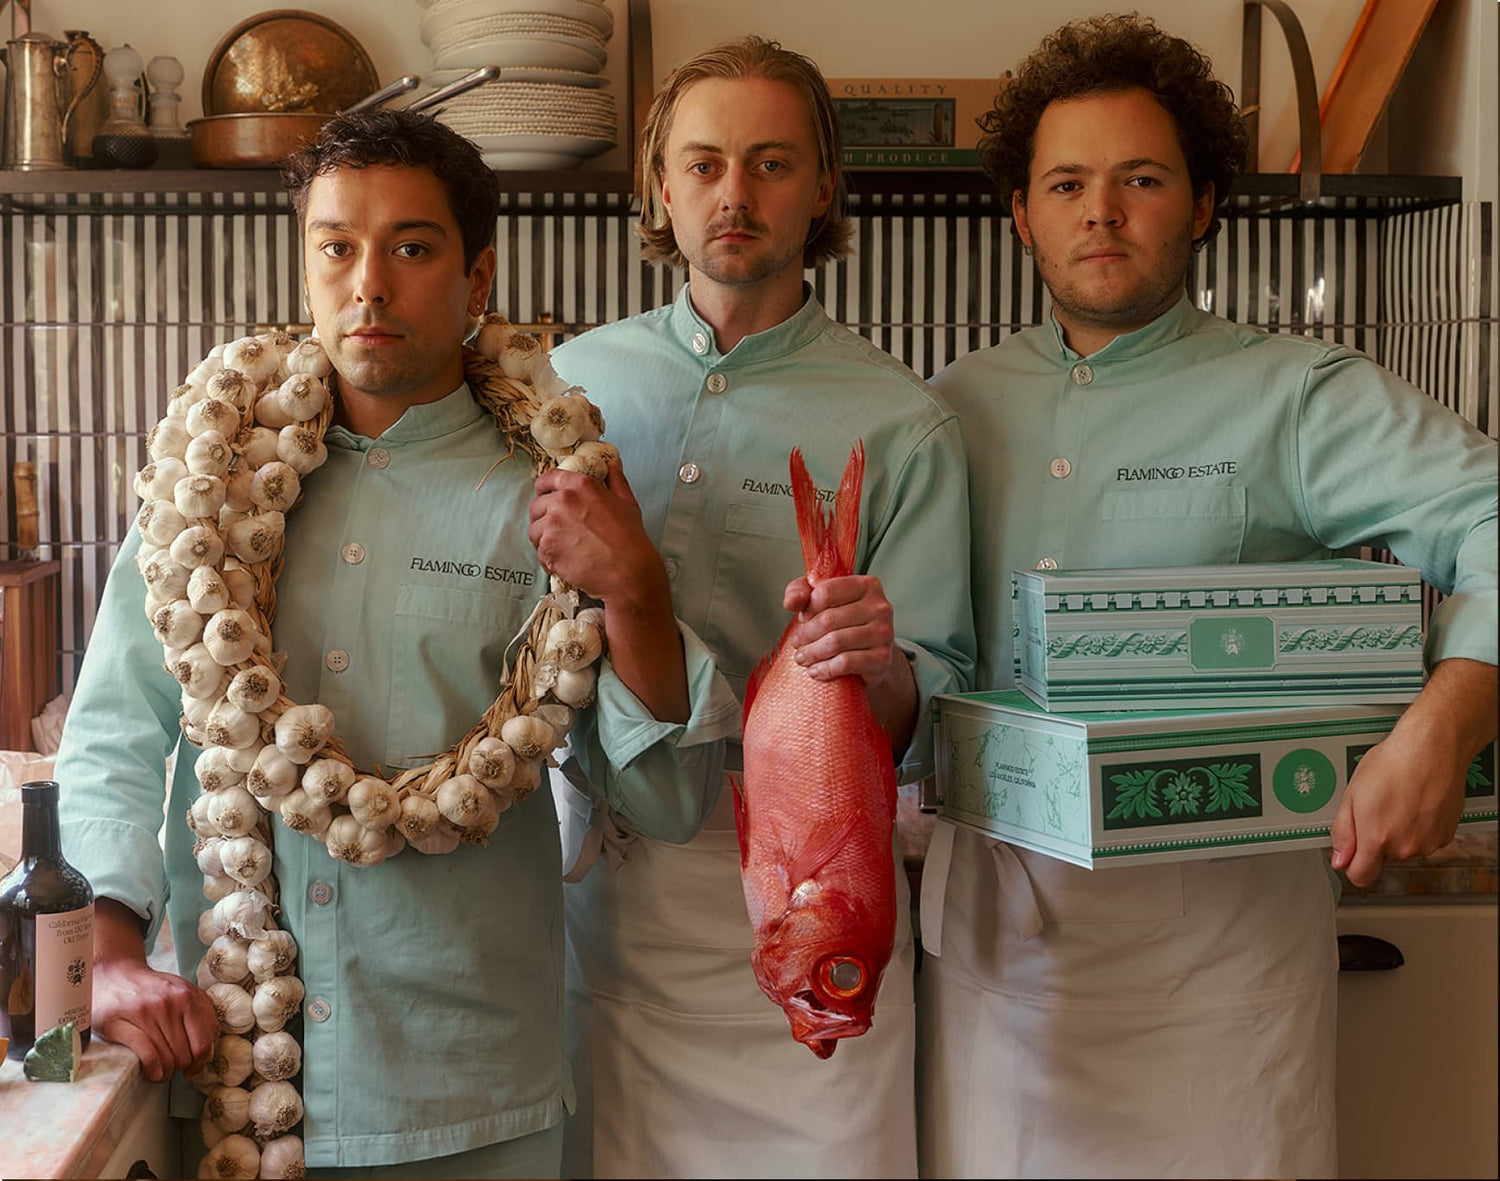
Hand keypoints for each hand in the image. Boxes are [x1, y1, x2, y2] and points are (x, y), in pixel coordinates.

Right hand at [94, 958, 219, 1082]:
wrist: (115, 974)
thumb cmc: (152, 989)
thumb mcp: (182, 991)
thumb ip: (201, 1013)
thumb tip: (209, 1048)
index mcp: (188, 995)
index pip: (206, 1040)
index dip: (202, 1061)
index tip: (195, 1067)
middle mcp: (168, 1002)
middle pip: (186, 1053)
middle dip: (183, 1068)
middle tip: (176, 1069)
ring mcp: (144, 1012)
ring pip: (167, 1057)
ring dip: (167, 1073)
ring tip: (162, 1072)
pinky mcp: (119, 1022)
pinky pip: (147, 1053)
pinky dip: (153, 1069)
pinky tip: (153, 1072)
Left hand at [529, 460, 664, 606]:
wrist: (628, 571)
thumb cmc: (630, 538)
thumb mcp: (626, 502)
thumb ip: (615, 480)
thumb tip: (613, 464)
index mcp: (580, 486)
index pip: (548, 479)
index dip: (544, 488)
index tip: (544, 495)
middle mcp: (562, 501)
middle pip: (537, 506)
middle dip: (543, 517)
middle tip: (556, 530)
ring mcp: (552, 525)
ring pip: (535, 530)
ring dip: (544, 539)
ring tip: (561, 548)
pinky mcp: (548, 549)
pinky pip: (539, 552)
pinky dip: (548, 558)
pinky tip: (564, 562)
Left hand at [783, 574, 916, 751]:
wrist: (872, 653)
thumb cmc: (847, 623)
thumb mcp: (822, 600)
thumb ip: (802, 592)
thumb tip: (791, 602)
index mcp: (867, 585)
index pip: (826, 592)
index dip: (808, 608)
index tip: (803, 619)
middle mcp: (880, 607)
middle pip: (829, 619)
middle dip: (806, 634)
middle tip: (797, 643)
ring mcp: (884, 633)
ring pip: (836, 642)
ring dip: (812, 653)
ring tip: (802, 658)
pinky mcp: (882, 658)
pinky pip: (846, 663)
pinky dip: (825, 668)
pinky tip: (816, 670)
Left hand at [1331, 658, 1497, 887]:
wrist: (1432, 748)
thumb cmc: (1392, 764)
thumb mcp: (1352, 795)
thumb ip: (1343, 832)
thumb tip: (1340, 860)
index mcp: (1377, 838)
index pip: (1361, 876)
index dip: (1352, 866)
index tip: (1351, 855)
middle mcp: (1405, 847)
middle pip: (1382, 859)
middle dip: (1375, 839)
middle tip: (1377, 808)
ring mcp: (1428, 843)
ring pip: (1404, 849)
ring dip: (1398, 833)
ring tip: (1398, 802)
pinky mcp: (1445, 836)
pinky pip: (1424, 841)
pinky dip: (1418, 828)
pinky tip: (1415, 804)